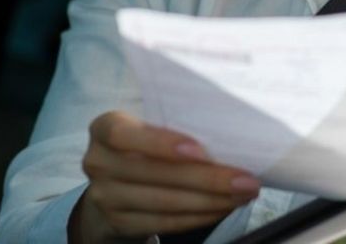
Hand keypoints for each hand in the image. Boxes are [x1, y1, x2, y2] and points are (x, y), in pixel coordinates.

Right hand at [70, 110, 261, 242]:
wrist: (115, 185)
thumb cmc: (146, 144)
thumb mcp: (149, 125)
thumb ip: (176, 121)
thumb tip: (234, 124)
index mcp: (105, 128)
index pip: (122, 133)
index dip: (161, 143)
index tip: (200, 150)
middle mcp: (98, 162)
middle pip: (155, 173)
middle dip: (208, 178)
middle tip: (247, 180)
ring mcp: (105, 196)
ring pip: (164, 202)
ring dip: (211, 200)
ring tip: (244, 194)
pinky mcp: (119, 223)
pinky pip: (165, 222)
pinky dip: (199, 216)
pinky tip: (223, 208)